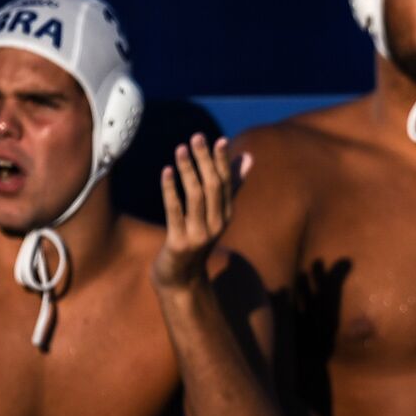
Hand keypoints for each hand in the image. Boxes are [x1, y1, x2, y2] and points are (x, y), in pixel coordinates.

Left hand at [153, 134, 252, 288]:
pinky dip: (170, 190)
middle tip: (196, 137)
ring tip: (180, 149)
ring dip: (188, 171)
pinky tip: (166, 172)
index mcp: (226, 214)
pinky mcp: (179, 243)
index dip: (223, 161)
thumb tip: (249, 157)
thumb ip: (232, 185)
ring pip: (196, 196)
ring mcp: (199, 234)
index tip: (219, 140)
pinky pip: (175, 211)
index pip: (227, 183)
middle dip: (205, 161)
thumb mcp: (215, 213)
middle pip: (214, 186)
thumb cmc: (196, 238)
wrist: (181, 278)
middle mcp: (217, 224)